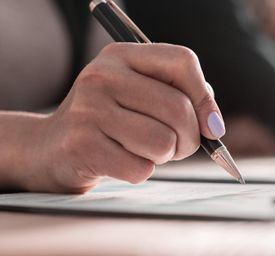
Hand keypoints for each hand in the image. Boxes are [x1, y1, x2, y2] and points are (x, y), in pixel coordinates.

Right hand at [24, 43, 225, 192]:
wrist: (51, 148)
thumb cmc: (111, 123)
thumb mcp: (141, 96)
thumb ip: (180, 98)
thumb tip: (214, 124)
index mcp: (122, 55)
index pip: (182, 61)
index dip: (205, 97)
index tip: (211, 126)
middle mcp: (102, 76)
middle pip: (179, 109)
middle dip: (189, 139)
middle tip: (178, 147)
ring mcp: (89, 110)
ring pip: (163, 142)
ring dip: (163, 157)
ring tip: (143, 151)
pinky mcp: (82, 145)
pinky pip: (141, 168)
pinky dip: (140, 172)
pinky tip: (120, 162)